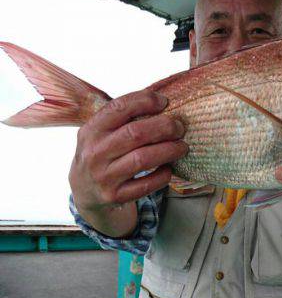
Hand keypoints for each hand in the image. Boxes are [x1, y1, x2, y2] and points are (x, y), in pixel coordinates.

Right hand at [69, 87, 187, 213]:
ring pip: (143, 159)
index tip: (164, 101)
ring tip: (182, 147)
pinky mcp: (115, 196)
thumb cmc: (102, 153)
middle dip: (164, 127)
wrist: (84, 191)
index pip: (119, 108)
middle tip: (179, 127)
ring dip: (169, 150)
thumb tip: (161, 101)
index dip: (145, 101)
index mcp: (91, 130)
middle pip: (135, 133)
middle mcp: (95, 153)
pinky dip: (163, 175)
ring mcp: (104, 176)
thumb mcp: (100, 133)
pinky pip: (146, 185)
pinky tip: (169, 168)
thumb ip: (122, 118)